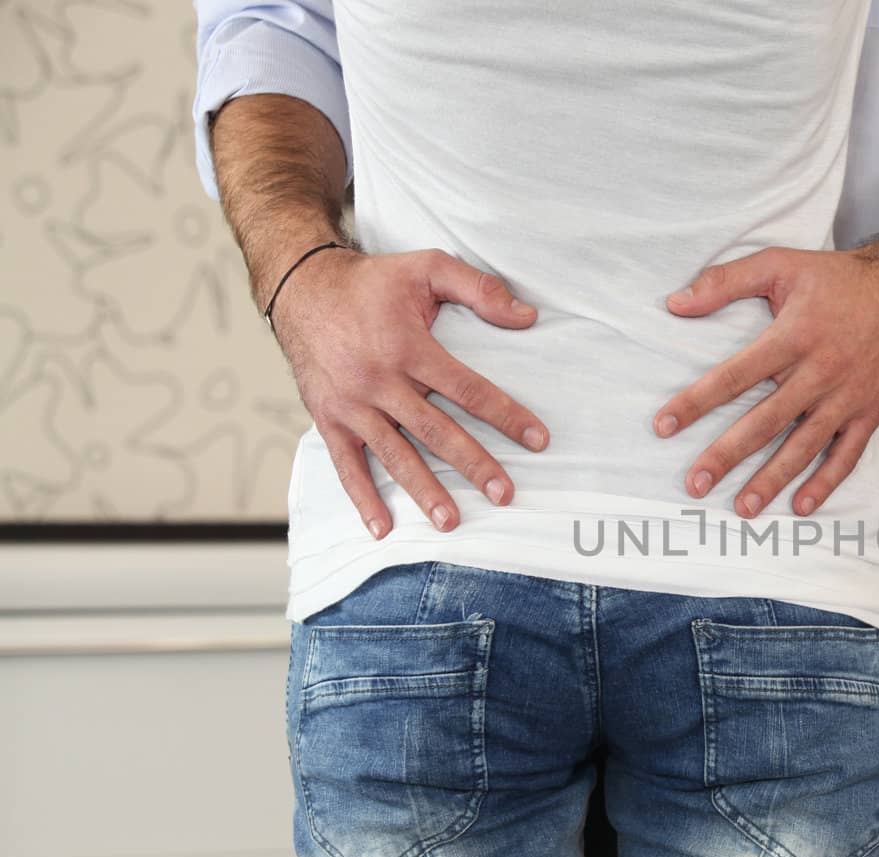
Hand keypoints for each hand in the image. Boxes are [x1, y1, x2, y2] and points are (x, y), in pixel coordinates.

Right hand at [271, 246, 549, 538]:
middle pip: (435, 430)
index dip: (505, 414)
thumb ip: (478, 288)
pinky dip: (363, 497)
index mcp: (408, 347)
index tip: (538, 440)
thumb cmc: (371, 282)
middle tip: (503, 494)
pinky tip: (384, 528)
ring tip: (451, 521)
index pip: (467, 388)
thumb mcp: (427, 267)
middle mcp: (380, 380)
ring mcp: (352, 404)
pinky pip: (346, 464)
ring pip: (395, 454)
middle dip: (472, 464)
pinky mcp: (328, 418)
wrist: (300, 287)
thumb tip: (527, 317)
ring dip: (424, 491)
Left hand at [653, 247, 878, 517]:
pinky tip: (800, 505)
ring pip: (803, 447)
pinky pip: (846, 454)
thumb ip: (725, 281)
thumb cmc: (838, 279)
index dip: (696, 401)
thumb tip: (675, 304)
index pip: (735, 376)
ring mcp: (847, 396)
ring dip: (771, 479)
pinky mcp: (869, 412)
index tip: (664, 426)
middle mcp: (819, 372)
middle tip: (695, 483)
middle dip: (727, 456)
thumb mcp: (779, 264)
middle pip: (765, 422)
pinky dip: (825, 482)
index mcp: (793, 337)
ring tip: (742, 508)